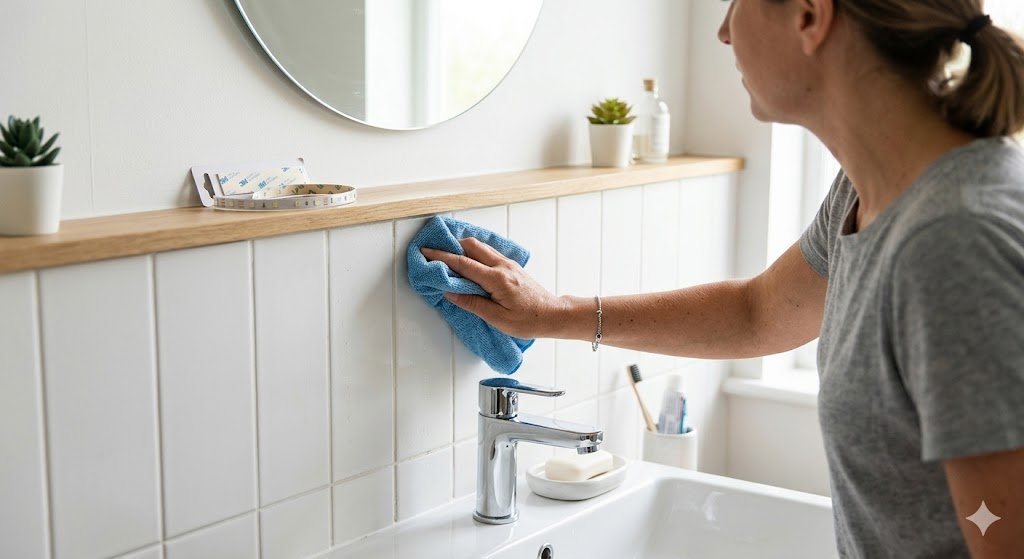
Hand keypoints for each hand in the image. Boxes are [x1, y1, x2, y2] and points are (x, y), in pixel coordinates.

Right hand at [421, 237, 569, 338]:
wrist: (553, 315)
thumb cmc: (528, 321)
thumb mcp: (497, 318)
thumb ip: (472, 303)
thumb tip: (450, 292)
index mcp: (497, 279)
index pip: (463, 264)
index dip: (442, 257)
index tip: (426, 252)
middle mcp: (502, 266)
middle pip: (471, 246)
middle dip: (450, 246)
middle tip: (434, 252)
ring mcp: (508, 264)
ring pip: (480, 247)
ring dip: (462, 248)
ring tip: (447, 256)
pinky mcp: (511, 266)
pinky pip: (488, 253)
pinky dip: (474, 253)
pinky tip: (468, 262)